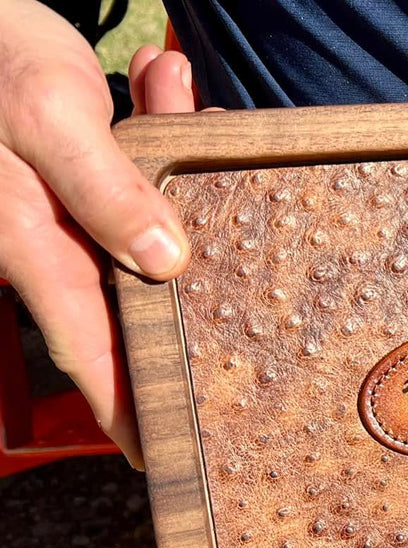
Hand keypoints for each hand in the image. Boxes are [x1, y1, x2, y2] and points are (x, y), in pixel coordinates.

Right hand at [0, 0, 194, 468]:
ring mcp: (63, 212)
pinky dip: (165, 141)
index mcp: (29, 241)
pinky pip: (137, 179)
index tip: (160, 456)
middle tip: (239, 357)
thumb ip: (104, 190)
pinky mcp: (81, 176)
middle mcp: (47, 239)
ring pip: (145, 232)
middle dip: (179, 313)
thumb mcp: (49, 116)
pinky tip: (177, 92)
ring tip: (207, 146)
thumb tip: (165, 262)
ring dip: (182, 202)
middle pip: (128, 302)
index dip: (123, 406)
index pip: (89, 347)